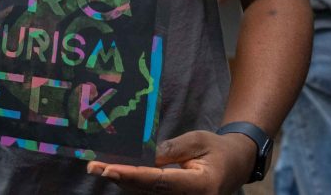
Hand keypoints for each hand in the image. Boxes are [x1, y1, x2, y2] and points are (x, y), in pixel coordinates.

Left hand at [87, 130, 254, 193]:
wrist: (236, 165)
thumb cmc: (217, 149)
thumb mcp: (198, 140)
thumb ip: (172, 149)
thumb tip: (146, 156)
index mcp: (200, 185)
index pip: (160, 181)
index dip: (133, 176)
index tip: (110, 169)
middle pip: (148, 191)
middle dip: (120, 178)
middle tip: (94, 167)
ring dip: (122, 182)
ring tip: (97, 167)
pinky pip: (151, 194)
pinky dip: (132, 184)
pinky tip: (114, 173)